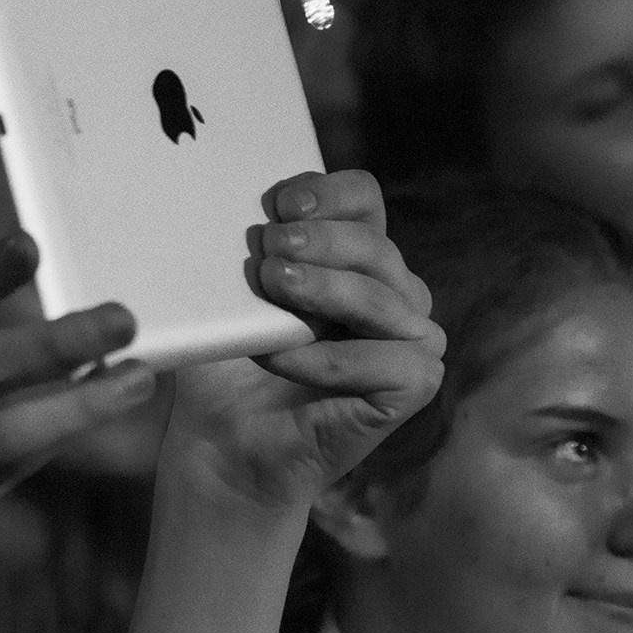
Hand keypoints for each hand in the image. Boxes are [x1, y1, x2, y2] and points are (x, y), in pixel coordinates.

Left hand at [160, 169, 443, 516]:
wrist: (220, 439)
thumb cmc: (225, 362)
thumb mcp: (229, 294)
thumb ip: (247, 250)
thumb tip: (228, 205)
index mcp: (351, 256)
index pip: (363, 199)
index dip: (328, 193)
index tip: (277, 206)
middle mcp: (391, 292)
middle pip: (376, 245)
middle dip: (320, 242)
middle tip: (268, 249)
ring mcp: (409, 340)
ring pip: (386, 297)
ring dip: (326, 290)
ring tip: (274, 286)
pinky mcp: (412, 387)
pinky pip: (395, 363)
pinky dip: (334, 359)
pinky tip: (282, 357)